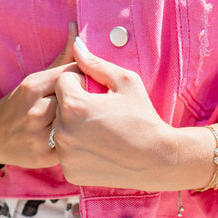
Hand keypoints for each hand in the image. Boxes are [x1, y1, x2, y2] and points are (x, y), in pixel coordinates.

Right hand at [0, 23, 77, 168]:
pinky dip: (76, 140)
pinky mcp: (45, 157)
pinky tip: (74, 138)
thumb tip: (77, 28)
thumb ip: (62, 57)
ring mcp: (39, 136)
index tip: (82, 86)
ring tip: (79, 121)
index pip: (75, 74)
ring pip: (77, 122)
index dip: (83, 80)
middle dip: (84, 101)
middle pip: (79, 99)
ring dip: (81, 121)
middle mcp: (35, 111)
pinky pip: (74, 144)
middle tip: (82, 105)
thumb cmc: (19, 103)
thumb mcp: (35, 78)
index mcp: (32, 86)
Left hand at [53, 38, 175, 189]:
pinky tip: (99, 149)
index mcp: (74, 104)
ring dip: (75, 127)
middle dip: (76, 105)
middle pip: (59, 106)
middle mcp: (63, 130)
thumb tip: (76, 45)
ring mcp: (65, 154)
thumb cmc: (143, 117)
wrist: (157, 159)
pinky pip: (66, 152)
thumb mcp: (125, 82)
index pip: (63, 81)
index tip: (99, 94)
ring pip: (61, 130)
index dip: (81, 83)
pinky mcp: (70, 172)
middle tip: (102, 115)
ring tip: (101, 132)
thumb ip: (96, 63)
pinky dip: (78, 150)